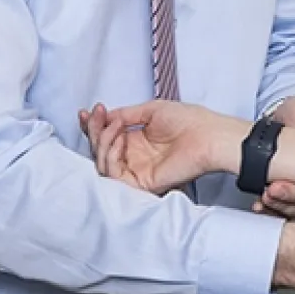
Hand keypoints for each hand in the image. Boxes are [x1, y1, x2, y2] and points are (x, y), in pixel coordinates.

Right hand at [79, 100, 226, 194]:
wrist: (208, 135)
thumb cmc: (189, 121)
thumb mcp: (150, 110)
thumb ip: (125, 115)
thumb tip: (104, 117)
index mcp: (137, 142)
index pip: (107, 138)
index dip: (93, 126)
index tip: (86, 112)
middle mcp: (134, 158)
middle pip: (100, 151)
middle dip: (94, 130)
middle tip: (97, 114)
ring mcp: (137, 171)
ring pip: (102, 164)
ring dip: (102, 141)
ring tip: (116, 125)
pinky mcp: (141, 183)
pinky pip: (113, 175)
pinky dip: (111, 154)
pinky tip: (121, 139)